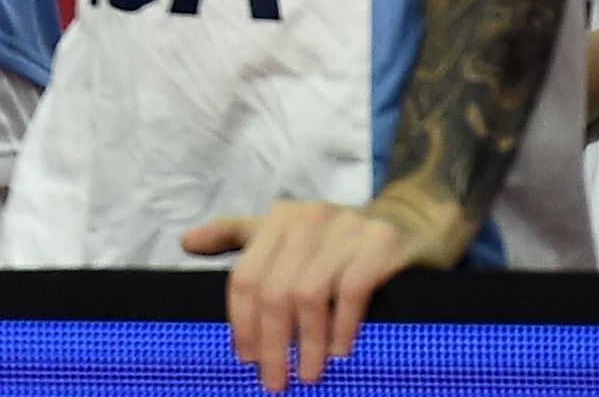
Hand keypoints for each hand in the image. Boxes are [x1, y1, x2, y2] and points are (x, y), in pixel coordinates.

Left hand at [183, 186, 461, 390]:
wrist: (413, 222)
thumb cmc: (340, 238)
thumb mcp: (286, 231)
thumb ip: (237, 235)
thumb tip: (186, 242)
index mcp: (279, 218)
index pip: (246, 276)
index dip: (241, 321)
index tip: (244, 358)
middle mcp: (308, 218)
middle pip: (273, 291)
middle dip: (271, 343)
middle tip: (274, 380)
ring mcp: (347, 229)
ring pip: (308, 295)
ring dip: (305, 343)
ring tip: (307, 374)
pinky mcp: (382, 244)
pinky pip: (351, 292)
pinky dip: (341, 327)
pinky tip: (339, 352)